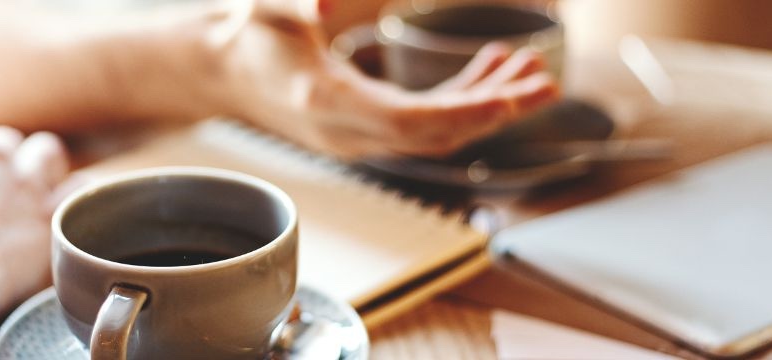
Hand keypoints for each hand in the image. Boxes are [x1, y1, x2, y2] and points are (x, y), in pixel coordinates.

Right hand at [214, 0, 559, 158]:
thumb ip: (294, 0)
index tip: (512, 97)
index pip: (409, 123)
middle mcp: (346, 131)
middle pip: (434, 137)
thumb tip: (322, 0)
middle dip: (494, 113)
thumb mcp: (266, 5)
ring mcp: (356, 137)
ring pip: (435, 135)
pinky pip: (424, 126)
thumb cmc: (247, 34)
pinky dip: (461, 103)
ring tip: (530, 72)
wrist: (225, 69)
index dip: (465, 113)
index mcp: (326, 101)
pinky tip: (489, 69)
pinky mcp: (365, 130)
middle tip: (546, 84)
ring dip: (485, 107)